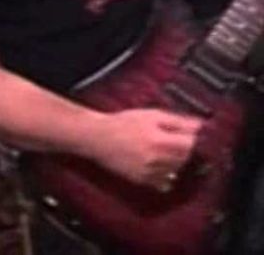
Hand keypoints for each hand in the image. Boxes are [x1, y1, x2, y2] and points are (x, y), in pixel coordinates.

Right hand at [84, 109, 202, 189]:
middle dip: (183, 149)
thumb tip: (199, 125)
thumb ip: (177, 120)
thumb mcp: (151, 115)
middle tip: (173, 139)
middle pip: (185, 158)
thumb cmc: (122, 123)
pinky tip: (158, 165)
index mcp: (161, 141)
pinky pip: (163, 182)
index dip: (192, 137)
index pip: (191, 144)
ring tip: (162, 150)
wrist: (97, 137)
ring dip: (175, 161)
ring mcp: (150, 172)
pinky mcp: (142, 180)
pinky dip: (165, 175)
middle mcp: (158, 159)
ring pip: (176, 170)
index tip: (187, 133)